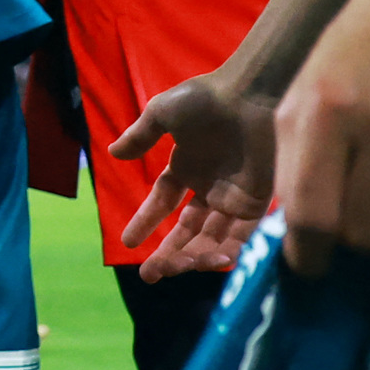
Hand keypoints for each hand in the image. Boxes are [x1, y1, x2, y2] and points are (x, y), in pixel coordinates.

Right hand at [109, 73, 275, 278]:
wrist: (246, 94)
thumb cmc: (203, 99)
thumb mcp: (162, 113)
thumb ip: (140, 136)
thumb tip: (113, 154)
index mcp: (185, 168)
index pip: (161, 203)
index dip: (144, 223)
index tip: (127, 243)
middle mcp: (208, 188)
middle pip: (185, 230)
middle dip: (168, 254)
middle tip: (151, 275)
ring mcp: (232, 197)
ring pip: (211, 238)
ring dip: (195, 256)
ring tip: (180, 268)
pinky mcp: (256, 201)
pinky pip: (242, 234)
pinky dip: (230, 250)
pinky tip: (214, 262)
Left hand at [267, 0, 369, 273]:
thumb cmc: (359, 49)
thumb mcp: (306, 91)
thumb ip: (296, 159)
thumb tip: (300, 239)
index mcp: (326, 108)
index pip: (313, 215)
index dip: (310, 255)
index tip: (315, 265)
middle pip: (369, 234)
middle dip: (361, 241)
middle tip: (366, 224)